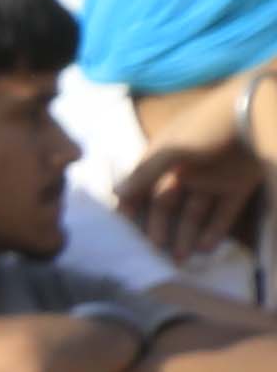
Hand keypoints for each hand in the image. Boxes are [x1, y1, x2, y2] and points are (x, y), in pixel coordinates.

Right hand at [110, 125, 266, 263]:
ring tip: (182, 257)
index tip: (126, 226)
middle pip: (169, 204)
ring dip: (187, 234)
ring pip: (196, 212)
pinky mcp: (238, 186)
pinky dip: (216, 230)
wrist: (256, 114)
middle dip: (161, 227)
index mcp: (166, 157)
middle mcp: (187, 170)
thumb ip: (145, 173)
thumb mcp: (172, 148)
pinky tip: (206, 247)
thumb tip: (115, 194)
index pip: (145, 185)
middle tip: (157, 250)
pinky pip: (224, 213)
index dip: (134, 205)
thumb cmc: (207, 126)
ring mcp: (213, 179)